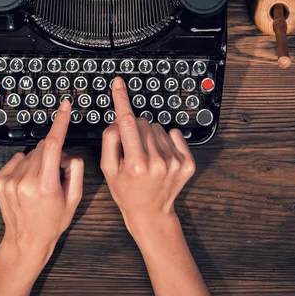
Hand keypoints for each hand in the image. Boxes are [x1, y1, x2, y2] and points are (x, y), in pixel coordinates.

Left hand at [0, 99, 83, 274]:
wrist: (27, 240)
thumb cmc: (53, 221)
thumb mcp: (74, 199)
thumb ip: (76, 170)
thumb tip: (68, 153)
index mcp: (46, 186)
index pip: (54, 144)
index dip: (60, 122)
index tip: (64, 107)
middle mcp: (25, 181)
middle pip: (44, 147)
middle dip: (54, 153)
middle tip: (56, 173)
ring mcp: (9, 181)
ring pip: (31, 153)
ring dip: (39, 160)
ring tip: (41, 182)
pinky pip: (18, 159)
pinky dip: (25, 165)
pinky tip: (28, 182)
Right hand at [101, 77, 194, 237]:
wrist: (150, 212)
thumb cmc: (126, 191)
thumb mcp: (107, 168)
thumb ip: (110, 140)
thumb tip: (119, 120)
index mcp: (135, 164)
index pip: (127, 122)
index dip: (121, 99)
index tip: (119, 83)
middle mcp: (157, 162)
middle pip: (143, 123)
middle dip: (135, 129)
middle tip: (132, 148)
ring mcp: (174, 162)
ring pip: (158, 128)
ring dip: (150, 136)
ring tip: (146, 155)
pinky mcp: (187, 163)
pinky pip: (174, 134)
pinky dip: (166, 140)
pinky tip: (160, 156)